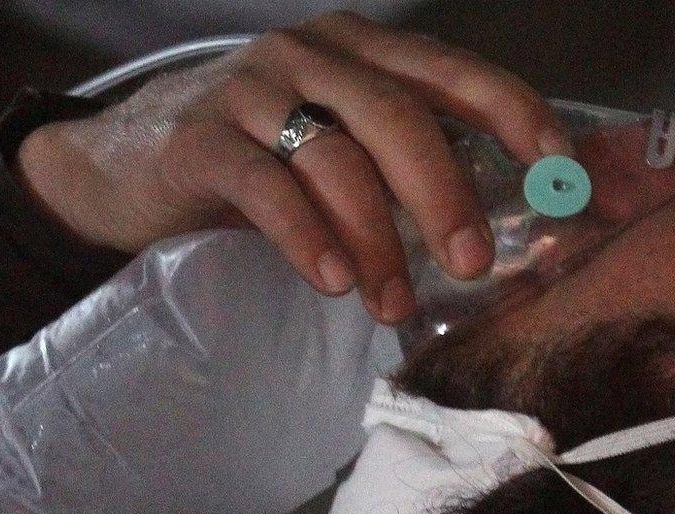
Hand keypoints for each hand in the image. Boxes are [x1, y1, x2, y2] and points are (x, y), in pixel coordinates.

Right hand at [14, 12, 570, 322]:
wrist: (114, 168)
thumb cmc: (246, 164)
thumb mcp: (330, 147)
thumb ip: (398, 167)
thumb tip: (491, 230)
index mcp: (357, 48)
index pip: (453, 71)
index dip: (515, 115)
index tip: (559, 172)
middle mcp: (309, 53)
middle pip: (399, 114)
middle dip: (446, 193)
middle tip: (476, 262)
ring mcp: (250, 88)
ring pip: (337, 157)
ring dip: (377, 239)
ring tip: (393, 303)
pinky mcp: (200, 138)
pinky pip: (268, 187)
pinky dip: (308, 237)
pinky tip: (333, 281)